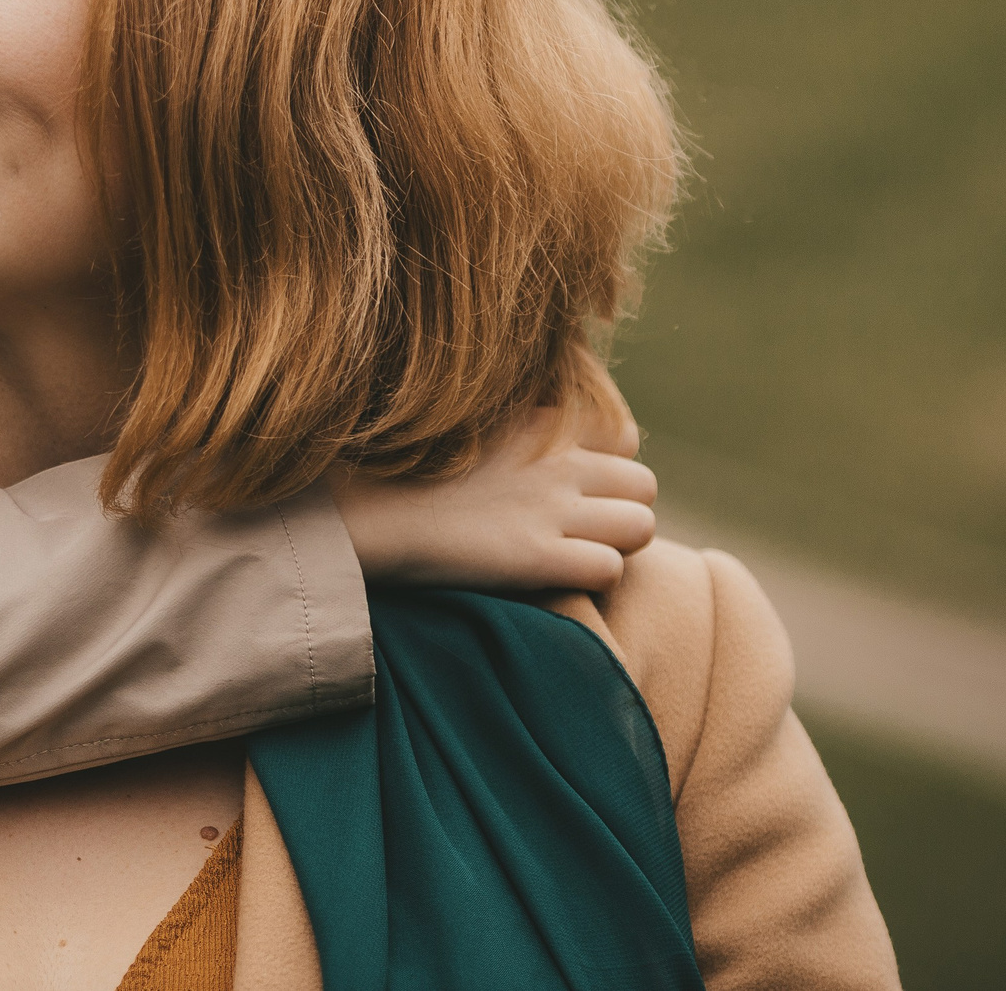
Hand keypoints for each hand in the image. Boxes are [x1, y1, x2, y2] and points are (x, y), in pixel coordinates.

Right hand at [327, 382, 657, 594]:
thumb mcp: (463, 429)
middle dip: (622, 513)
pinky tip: (556, 580)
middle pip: (644, 485)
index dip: (612, 471)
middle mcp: (554, 462)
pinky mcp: (534, 556)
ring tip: (574, 559)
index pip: (624, 440)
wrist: (361, 511)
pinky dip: (593, 580)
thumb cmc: (400, 476)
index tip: (581, 493)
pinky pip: (610, 569)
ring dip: (616, 548)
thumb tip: (538, 432)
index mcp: (537, 425)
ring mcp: (548, 508)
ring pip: (642, 526)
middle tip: (581, 535)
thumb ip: (511, 427)